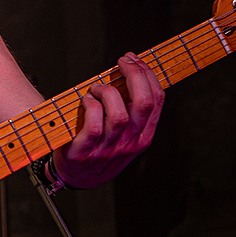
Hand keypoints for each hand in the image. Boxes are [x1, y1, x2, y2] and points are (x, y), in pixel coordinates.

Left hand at [53, 52, 163, 188]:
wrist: (78, 177)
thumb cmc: (101, 146)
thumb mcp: (125, 132)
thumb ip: (130, 107)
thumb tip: (131, 71)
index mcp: (143, 135)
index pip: (156, 100)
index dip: (148, 74)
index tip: (134, 59)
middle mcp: (130, 143)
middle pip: (143, 103)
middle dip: (135, 74)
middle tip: (122, 61)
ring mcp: (108, 149)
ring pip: (119, 115)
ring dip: (107, 92)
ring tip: (97, 88)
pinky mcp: (85, 151)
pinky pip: (93, 126)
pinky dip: (90, 106)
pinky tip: (86, 100)